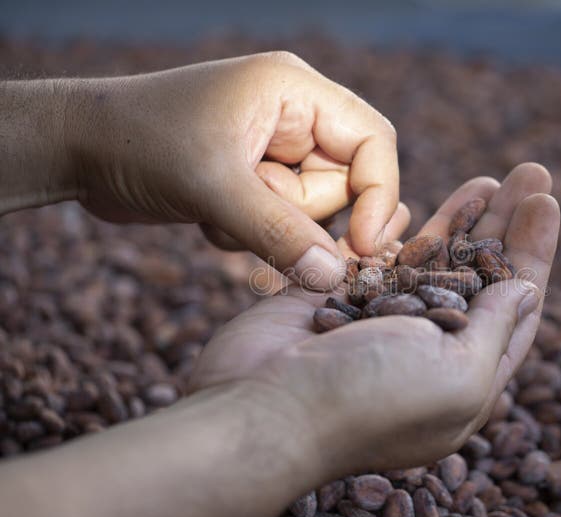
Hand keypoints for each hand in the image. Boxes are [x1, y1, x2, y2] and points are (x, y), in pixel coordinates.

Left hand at [68, 52, 398, 288]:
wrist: (77, 150)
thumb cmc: (139, 144)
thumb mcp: (214, 187)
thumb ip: (279, 233)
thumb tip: (335, 276)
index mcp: (296, 91)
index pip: (373, 141)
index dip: (378, 195)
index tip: (360, 246)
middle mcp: (294, 116)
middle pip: (345, 182)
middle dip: (301, 212)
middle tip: (251, 209)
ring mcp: (274, 149)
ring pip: (312, 210)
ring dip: (270, 227)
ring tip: (217, 209)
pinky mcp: (254, 179)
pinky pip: (281, 223)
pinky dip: (249, 232)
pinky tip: (206, 216)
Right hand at [189, 162, 559, 473]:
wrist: (264, 405)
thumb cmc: (369, 398)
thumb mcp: (459, 375)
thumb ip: (497, 330)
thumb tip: (526, 291)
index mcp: (465, 376)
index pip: (516, 308)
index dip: (534, 254)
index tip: (546, 203)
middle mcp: (428, 347)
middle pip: (480, 276)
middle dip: (507, 224)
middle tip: (532, 173)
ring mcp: (381, 319)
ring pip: (433, 260)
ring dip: (463, 218)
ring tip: (490, 177)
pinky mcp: (338, 295)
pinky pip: (378, 256)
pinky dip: (399, 229)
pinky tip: (419, 200)